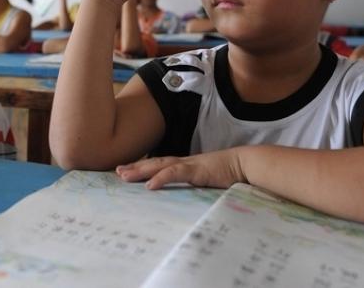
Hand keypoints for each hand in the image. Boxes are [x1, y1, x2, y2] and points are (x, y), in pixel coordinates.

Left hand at [115, 149, 245, 189]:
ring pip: (159, 165)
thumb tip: (187, 200)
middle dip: (135, 167)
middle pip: (155, 163)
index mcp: (187, 165)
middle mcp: (185, 162)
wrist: (247, 165)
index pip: (161, 165)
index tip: (128, 172)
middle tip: (117, 172)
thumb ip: (197, 187)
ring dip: (141, 170)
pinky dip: (161, 178)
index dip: (144, 168)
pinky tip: (150, 185)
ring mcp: (190, 164)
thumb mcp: (209, 181)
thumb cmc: (230, 174)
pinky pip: (176, 173)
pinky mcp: (197, 170)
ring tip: (125, 176)